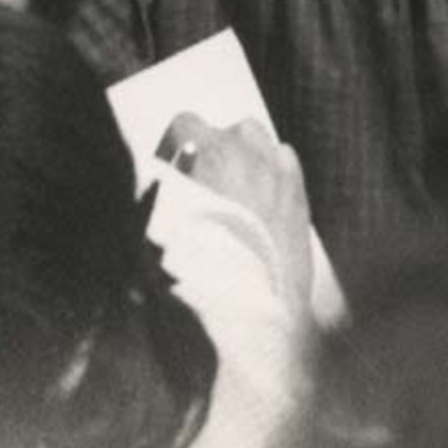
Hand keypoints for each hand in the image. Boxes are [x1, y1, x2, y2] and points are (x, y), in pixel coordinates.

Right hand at [158, 113, 313, 316]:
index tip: (172, 164)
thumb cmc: (196, 288)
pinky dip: (273, 168)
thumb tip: (149, 191)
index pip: (186, 123)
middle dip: (213, 148)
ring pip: (259, 137)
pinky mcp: (298, 197)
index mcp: (203, 162)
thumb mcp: (152, 246)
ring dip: (244, 151)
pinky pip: (285, 158)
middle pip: (227, 129)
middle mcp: (243, 157)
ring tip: (234, 185)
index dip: (175, 144)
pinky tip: (263, 194)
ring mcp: (276, 175)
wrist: (250, 323)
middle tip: (203, 182)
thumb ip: (150, 208)